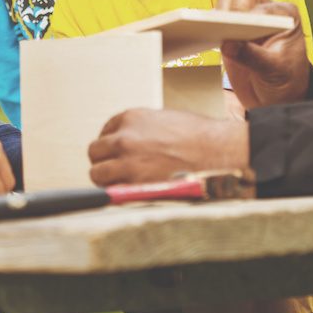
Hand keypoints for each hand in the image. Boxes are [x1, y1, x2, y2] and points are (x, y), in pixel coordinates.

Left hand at [88, 108, 248, 185]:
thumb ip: (143, 130)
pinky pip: (110, 191)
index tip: (119, 152)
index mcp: (132, 118)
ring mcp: (126, 162)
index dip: (113, 143)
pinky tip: (129, 192)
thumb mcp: (165, 120)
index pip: (106, 130)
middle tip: (118, 169)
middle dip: (105, 160)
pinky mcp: (132, 185)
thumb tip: (133, 144)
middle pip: (95, 152)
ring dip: (107, 178)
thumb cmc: (199, 138)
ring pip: (97, 173)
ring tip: (122, 184)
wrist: (217, 153)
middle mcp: (124, 138)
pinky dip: (116, 194)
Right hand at [216, 0, 311, 108]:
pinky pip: (215, 17)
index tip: (234, 28)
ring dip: (217, 13)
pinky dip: (207, 22)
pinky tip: (203, 34)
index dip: (246, 16)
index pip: (261, 7)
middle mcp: (266, 10)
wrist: (277, 95)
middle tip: (223, 26)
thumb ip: (253, 57)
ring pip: (227, 0)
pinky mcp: (230, 29)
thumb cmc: (285, 80)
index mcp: (284, 15)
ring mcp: (247, 18)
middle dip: (231, 7)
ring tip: (210, 29)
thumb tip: (228, 45)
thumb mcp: (275, 71)